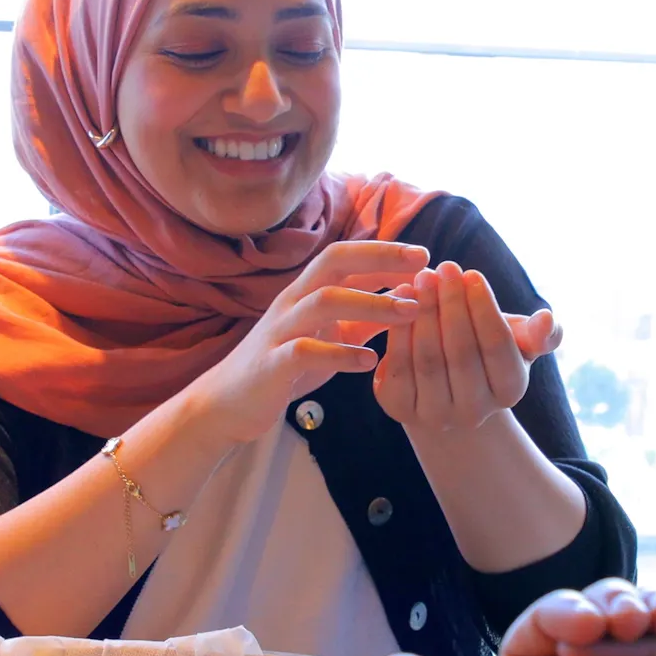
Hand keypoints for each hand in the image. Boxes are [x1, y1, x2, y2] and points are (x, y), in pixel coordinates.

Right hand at [188, 240, 428, 443]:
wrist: (230, 403)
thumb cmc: (286, 365)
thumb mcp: (331, 336)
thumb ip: (366, 318)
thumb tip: (410, 298)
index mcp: (307, 291)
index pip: (346, 255)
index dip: (384, 252)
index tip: (425, 256)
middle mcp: (293, 301)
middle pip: (334, 262)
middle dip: (379, 258)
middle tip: (421, 266)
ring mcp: (280, 330)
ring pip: (324, 301)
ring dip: (370, 304)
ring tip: (409, 313)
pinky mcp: (271, 364)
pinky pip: (305, 351)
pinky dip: (340, 354)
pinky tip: (370, 362)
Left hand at [374, 262, 551, 431]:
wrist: (448, 387)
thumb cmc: (488, 351)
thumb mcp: (519, 341)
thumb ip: (542, 332)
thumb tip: (548, 319)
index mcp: (511, 391)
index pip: (497, 345)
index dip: (483, 307)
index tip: (471, 273)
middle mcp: (475, 412)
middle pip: (461, 352)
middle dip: (451, 304)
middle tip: (444, 267)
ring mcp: (436, 416)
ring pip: (428, 359)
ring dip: (424, 312)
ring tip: (423, 278)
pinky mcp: (401, 410)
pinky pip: (398, 366)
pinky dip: (399, 329)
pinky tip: (402, 297)